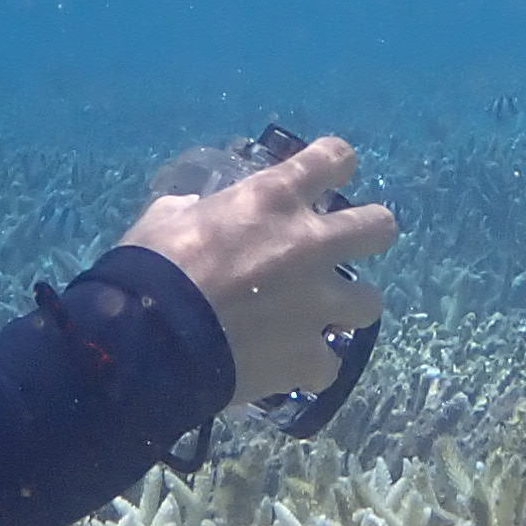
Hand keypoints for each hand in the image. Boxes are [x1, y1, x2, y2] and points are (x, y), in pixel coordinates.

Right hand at [121, 135, 393, 399]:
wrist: (146, 344)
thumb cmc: (149, 269)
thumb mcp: (166, 217)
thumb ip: (196, 209)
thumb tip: (200, 212)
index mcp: (273, 199)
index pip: (335, 158)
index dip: (334, 164)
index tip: (328, 173)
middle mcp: (310, 245)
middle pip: (380, 227)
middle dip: (368, 234)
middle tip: (342, 247)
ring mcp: (317, 304)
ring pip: (370, 302)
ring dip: (345, 307)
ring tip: (318, 317)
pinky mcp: (309, 357)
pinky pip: (329, 364)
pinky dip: (310, 365)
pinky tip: (289, 367)